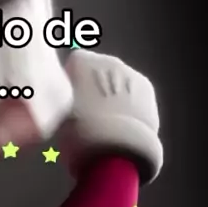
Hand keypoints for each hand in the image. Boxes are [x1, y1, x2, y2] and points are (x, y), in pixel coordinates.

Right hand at [58, 50, 163, 183]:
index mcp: (80, 61)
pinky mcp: (147, 87)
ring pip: (117, 78)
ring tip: (108, 120)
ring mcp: (130, 72)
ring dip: (112, 93)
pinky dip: (129, 101)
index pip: (73, 63)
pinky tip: (124, 123)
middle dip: (94, 85)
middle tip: (89, 110)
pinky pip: (132, 90)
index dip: (72, 83)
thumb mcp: (60, 113)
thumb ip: (65, 98)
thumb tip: (70, 100)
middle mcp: (106, 60)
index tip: (70, 100)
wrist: (115, 146)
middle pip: (97, 68)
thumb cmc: (78, 130)